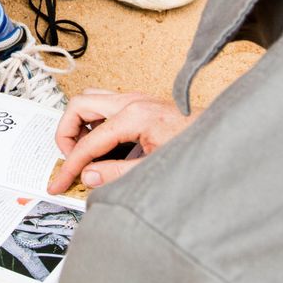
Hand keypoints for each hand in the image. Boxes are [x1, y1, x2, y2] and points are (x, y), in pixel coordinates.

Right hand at [47, 89, 195, 193]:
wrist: (221, 136)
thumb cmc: (194, 147)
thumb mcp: (154, 167)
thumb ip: (118, 174)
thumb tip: (89, 176)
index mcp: (134, 116)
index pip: (89, 142)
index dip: (70, 166)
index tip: (60, 182)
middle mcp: (131, 101)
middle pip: (78, 106)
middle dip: (66, 135)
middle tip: (70, 160)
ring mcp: (134, 99)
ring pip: (88, 100)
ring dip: (78, 124)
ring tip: (83, 152)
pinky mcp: (138, 103)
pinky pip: (103, 104)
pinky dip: (93, 122)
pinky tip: (102, 145)